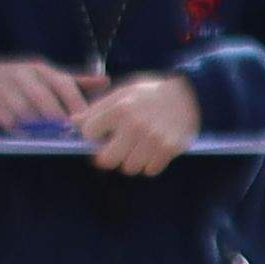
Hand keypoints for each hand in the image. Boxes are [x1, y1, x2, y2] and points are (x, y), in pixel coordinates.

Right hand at [0, 55, 92, 135]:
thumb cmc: (25, 80)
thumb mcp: (48, 75)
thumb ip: (76, 81)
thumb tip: (105, 80)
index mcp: (41, 69)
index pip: (63, 84)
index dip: (76, 104)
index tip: (87, 121)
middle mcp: (23, 77)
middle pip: (44, 100)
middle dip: (59, 120)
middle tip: (72, 134)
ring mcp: (6, 91)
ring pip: (27, 114)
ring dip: (42, 129)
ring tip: (54, 138)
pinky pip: (12, 124)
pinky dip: (24, 133)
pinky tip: (32, 137)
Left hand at [73, 70, 204, 173]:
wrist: (191, 95)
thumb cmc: (151, 93)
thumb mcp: (123, 93)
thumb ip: (98, 108)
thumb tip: (73, 122)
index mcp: (120, 108)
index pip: (89, 133)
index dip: (93, 133)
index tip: (100, 132)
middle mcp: (135, 125)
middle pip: (107, 159)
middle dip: (108, 156)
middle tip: (114, 150)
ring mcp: (153, 139)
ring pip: (129, 168)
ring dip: (129, 162)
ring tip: (135, 150)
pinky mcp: (169, 149)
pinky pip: (150, 170)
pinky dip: (148, 165)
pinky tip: (150, 153)